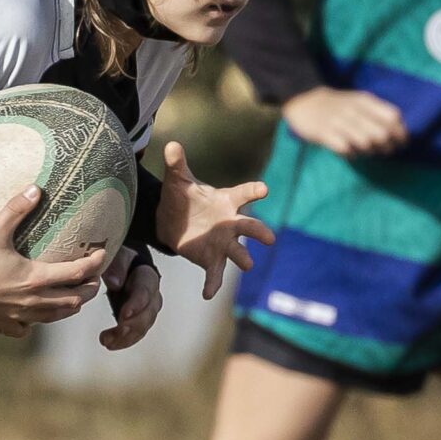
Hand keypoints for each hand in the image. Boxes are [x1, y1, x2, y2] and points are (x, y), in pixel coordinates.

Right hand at [0, 187, 109, 338]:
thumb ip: (17, 209)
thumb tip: (36, 188)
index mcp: (35, 277)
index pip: (77, 273)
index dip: (95, 264)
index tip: (102, 254)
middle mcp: (33, 299)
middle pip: (74, 299)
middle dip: (88, 288)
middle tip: (92, 277)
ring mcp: (20, 315)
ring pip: (57, 316)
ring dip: (70, 306)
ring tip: (75, 296)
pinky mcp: (5, 324)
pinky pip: (29, 328)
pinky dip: (39, 321)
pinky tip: (37, 313)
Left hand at [98, 250, 162, 350]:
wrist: (123, 266)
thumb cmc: (118, 260)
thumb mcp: (116, 256)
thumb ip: (116, 266)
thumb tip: (116, 283)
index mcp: (146, 276)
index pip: (146, 290)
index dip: (137, 303)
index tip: (124, 314)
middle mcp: (152, 294)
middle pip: (148, 312)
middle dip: (133, 324)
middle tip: (118, 331)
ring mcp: (147, 309)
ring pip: (143, 326)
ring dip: (126, 336)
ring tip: (107, 341)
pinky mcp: (139, 319)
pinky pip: (135, 333)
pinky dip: (123, 340)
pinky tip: (108, 343)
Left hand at [154, 140, 274, 297]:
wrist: (173, 220)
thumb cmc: (182, 197)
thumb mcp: (177, 180)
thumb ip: (176, 164)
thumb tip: (171, 145)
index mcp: (226, 202)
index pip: (243, 194)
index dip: (253, 191)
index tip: (263, 189)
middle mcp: (230, 223)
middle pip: (249, 227)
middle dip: (259, 231)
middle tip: (269, 238)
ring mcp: (223, 243)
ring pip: (237, 252)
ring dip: (243, 258)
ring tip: (247, 264)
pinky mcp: (211, 259)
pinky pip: (215, 273)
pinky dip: (212, 284)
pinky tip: (207, 294)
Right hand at [282, 87, 406, 156]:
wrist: (303, 100)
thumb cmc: (336, 104)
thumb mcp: (358, 101)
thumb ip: (377, 112)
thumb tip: (397, 132)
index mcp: (364, 101)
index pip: (392, 117)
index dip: (400, 132)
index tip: (401, 142)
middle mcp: (353, 110)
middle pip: (382, 133)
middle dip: (387, 146)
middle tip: (385, 151)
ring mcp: (338, 122)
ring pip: (366, 142)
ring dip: (370, 151)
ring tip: (367, 152)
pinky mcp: (324, 133)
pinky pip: (345, 149)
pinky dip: (351, 154)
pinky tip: (351, 153)